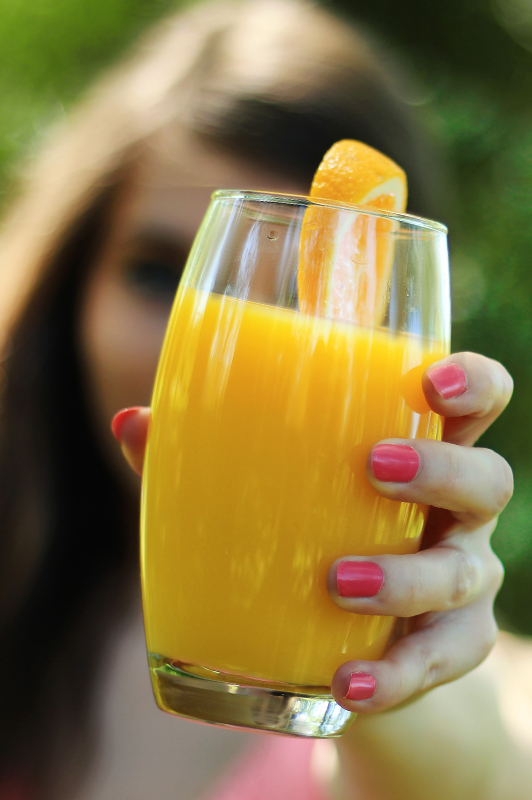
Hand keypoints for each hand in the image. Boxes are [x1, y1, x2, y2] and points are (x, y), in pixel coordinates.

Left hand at [112, 351, 512, 714]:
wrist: (345, 637)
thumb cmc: (313, 534)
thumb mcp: (273, 492)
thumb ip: (209, 454)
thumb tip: (133, 420)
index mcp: (419, 452)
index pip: (476, 402)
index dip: (471, 384)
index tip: (431, 380)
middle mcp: (456, 512)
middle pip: (487, 478)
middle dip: (440, 470)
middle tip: (374, 468)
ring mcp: (462, 579)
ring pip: (464, 572)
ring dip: (405, 578)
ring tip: (337, 581)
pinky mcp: (452, 645)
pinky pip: (440, 661)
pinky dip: (395, 673)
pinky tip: (348, 682)